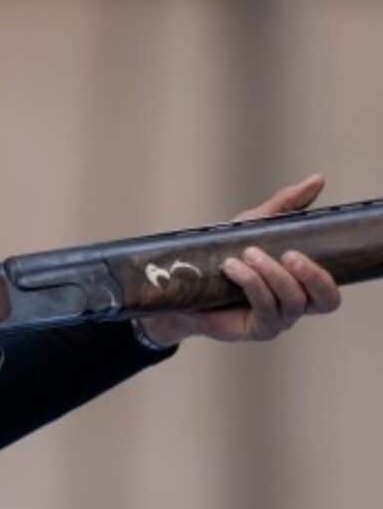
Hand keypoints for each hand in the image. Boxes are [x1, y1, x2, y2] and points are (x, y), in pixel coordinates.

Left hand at [137, 174, 342, 346]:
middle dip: (311, 275)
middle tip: (289, 255)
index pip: (330, 290)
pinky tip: (234, 267)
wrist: (179, 288)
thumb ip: (284, 206)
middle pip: (325, 301)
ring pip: (292, 301)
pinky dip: (252, 283)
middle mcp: (293, 306)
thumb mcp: (252, 226)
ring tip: (247, 254)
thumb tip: (317, 179)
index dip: (325, 273)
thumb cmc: (220, 257)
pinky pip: (265, 307)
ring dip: (272, 274)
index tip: (298, 248)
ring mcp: (276, 320)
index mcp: (300, 285)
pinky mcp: (255, 329)